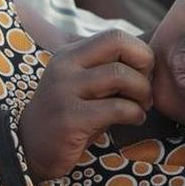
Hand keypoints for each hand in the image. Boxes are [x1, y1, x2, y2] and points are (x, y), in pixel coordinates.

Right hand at [20, 30, 153, 181]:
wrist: (31, 149)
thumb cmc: (74, 114)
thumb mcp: (89, 84)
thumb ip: (112, 68)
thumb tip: (153, 60)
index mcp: (70, 54)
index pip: (115, 35)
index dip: (140, 52)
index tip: (145, 74)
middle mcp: (64, 67)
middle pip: (118, 44)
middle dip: (145, 64)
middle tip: (146, 88)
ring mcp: (63, 91)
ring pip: (120, 76)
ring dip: (143, 93)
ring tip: (142, 106)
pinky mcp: (69, 119)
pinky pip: (117, 108)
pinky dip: (135, 113)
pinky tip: (135, 120)